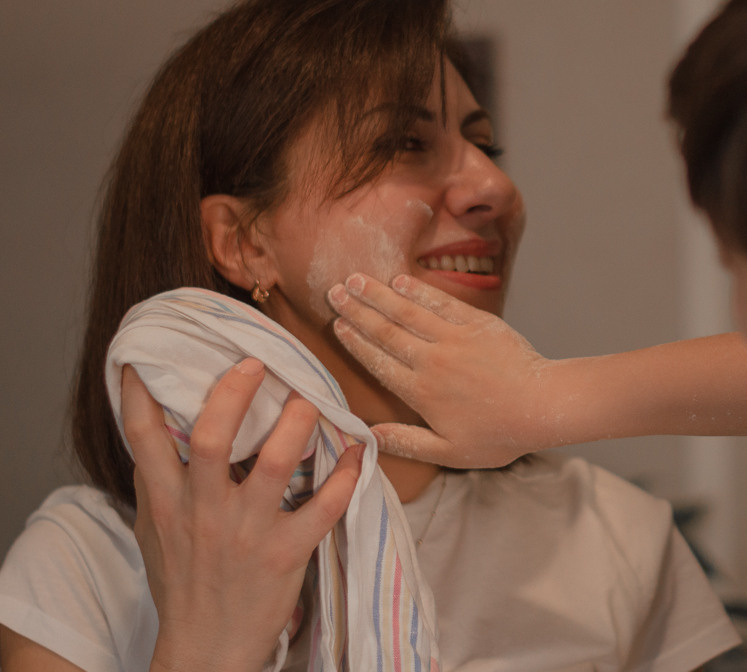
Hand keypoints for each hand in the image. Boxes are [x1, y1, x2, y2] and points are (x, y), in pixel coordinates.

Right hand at [121, 360, 361, 671]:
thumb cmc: (184, 583)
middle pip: (213, 436)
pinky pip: (323, 506)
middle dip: (234, 393)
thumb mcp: (157, 532)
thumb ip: (157, 482)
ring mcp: (247, 532)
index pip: (144, 437)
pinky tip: (356, 451)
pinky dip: (346, 475)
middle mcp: (204, 511)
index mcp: (168, 501)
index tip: (144, 354)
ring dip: (297, 423)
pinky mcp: (286, 553)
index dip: (139, 392)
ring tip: (311, 399)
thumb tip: (154, 428)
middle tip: (256, 363)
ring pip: (273, 463)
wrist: (207, 649)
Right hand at [327, 273, 563, 467]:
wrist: (543, 405)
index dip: (355, 341)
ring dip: (379, 294)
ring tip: (356, 279)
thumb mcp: (450, 451)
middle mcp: (432, 360)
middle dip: (357, 310)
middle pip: (385, 331)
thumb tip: (366, 436)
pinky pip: (441, 302)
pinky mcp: (477, 323)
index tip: (337, 325)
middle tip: (334, 292)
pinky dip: (419, 290)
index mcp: (421, 392)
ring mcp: (454, 338)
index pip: (378, 361)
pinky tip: (401, 281)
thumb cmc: (499, 434)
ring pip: (408, 311)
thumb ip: (406, 442)